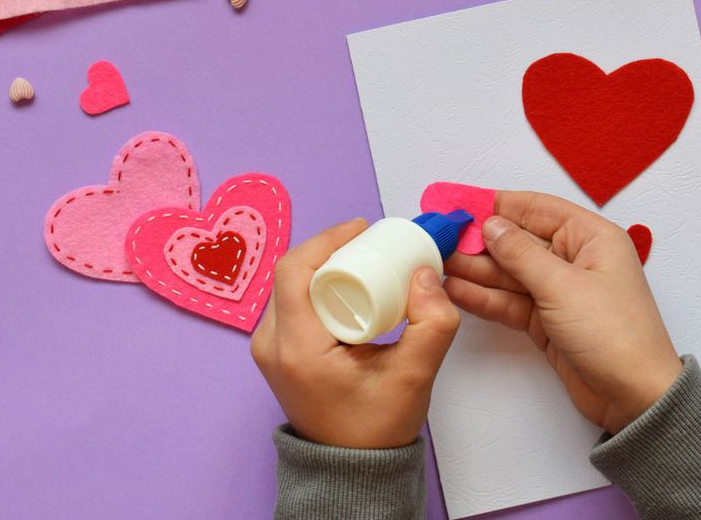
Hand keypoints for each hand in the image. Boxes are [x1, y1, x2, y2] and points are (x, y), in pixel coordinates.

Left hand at [250, 218, 460, 447]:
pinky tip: (350, 286)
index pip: (294, 270)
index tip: (363, 230)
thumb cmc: (377, 427)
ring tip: (364, 261)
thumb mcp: (415, 375)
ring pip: (291, 285)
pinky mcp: (277, 351)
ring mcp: (269, 349)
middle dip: (333, 249)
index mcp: (297, 348)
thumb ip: (432, 323)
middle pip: (292, 272)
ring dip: (326, 266)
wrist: (351, 469)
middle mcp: (271, 345)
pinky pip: (293, 302)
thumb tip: (426, 274)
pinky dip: (320, 285)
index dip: (328, 239)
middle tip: (371, 245)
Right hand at [444, 192, 681, 433]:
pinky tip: (456, 290)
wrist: (635, 396)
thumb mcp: (563, 286)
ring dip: (476, 270)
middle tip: (440, 238)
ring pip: (511, 273)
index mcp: (592, 237)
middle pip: (520, 241)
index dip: (498, 205)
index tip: (461, 204)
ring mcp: (560, 292)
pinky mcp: (548, 321)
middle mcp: (576, 260)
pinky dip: (485, 297)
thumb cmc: (614, 333)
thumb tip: (491, 225)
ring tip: (437, 264)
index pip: (538, 209)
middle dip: (480, 241)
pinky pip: (511, 302)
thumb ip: (521, 254)